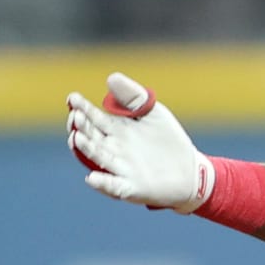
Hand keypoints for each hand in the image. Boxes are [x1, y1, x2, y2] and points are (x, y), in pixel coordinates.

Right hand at [66, 72, 213, 211]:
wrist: (192, 171)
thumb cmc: (169, 140)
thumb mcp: (154, 113)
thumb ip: (133, 97)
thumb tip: (111, 77)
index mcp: (117, 130)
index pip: (94, 117)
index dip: (82, 107)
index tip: (72, 97)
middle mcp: (114, 149)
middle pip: (91, 137)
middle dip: (81, 126)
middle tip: (75, 116)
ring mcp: (121, 169)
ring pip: (98, 158)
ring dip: (86, 149)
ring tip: (77, 137)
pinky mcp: (132, 187)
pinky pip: (114, 186)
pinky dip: (102, 183)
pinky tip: (92, 177)